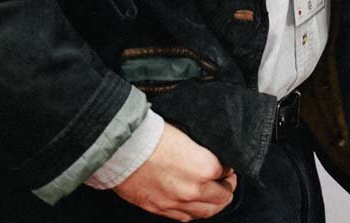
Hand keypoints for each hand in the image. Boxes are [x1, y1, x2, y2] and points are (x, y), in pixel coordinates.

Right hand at [113, 122, 236, 220]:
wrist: (121, 149)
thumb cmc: (151, 135)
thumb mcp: (186, 133)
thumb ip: (203, 149)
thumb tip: (212, 153)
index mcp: (204, 167)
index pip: (227, 171)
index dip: (228, 165)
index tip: (226, 163)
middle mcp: (193, 189)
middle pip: (223, 197)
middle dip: (227, 186)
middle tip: (227, 179)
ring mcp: (175, 203)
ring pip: (207, 212)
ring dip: (215, 203)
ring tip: (216, 195)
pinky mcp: (159, 209)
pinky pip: (185, 218)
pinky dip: (194, 211)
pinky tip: (195, 204)